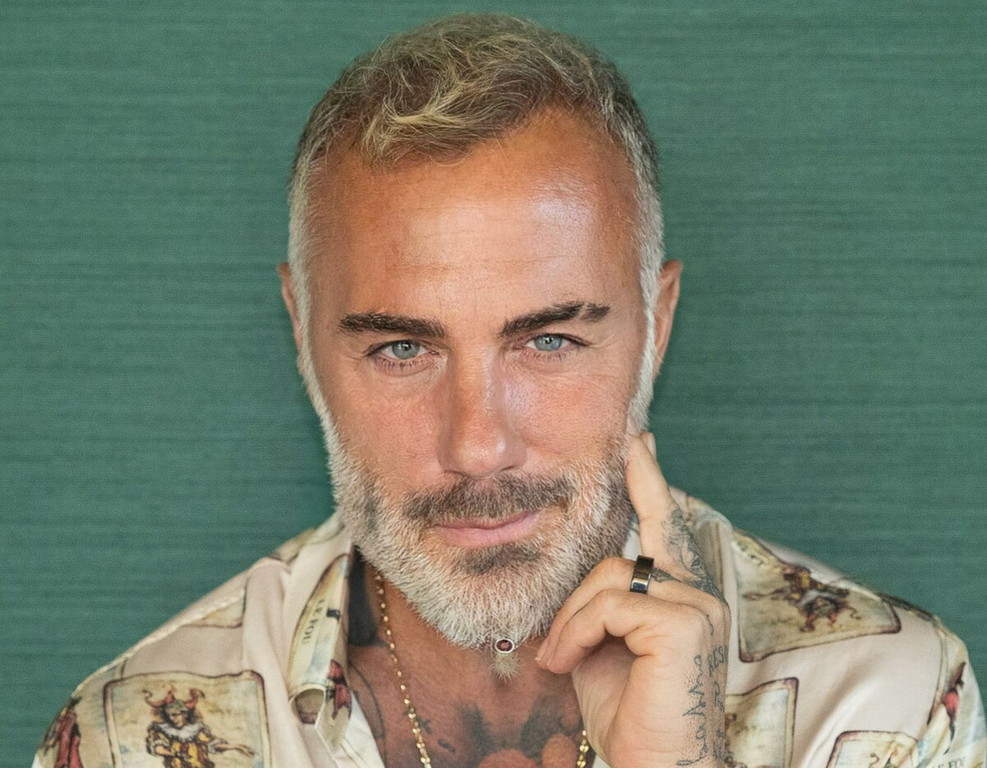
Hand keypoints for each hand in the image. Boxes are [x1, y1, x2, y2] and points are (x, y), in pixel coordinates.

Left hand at [536, 433, 729, 767]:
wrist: (653, 766)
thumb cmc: (626, 712)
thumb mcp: (601, 645)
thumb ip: (599, 603)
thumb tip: (577, 572)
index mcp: (681, 594)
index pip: (665, 525)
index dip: (649, 479)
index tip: (638, 441)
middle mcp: (698, 592)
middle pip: (617, 558)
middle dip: (576, 602)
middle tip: (559, 651)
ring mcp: (696, 604)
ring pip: (608, 579)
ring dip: (571, 624)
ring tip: (560, 663)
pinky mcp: (683, 621)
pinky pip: (609, 605)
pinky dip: (578, 633)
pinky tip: (568, 665)